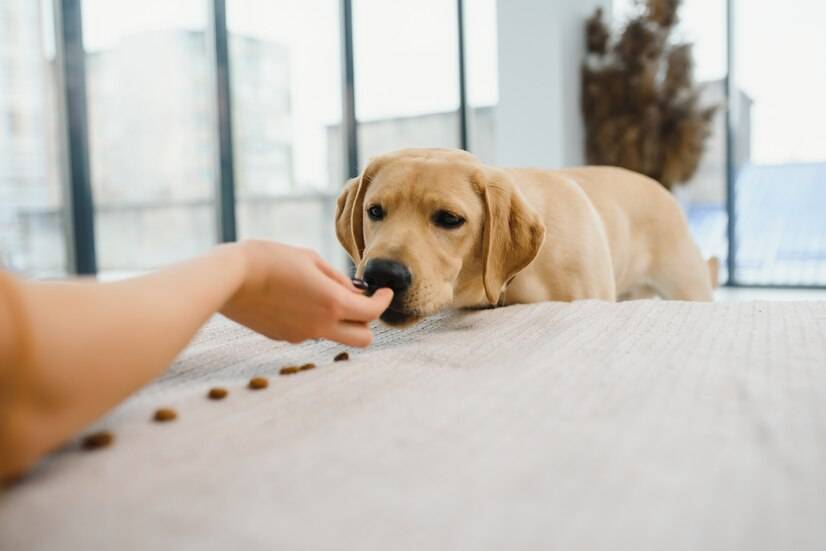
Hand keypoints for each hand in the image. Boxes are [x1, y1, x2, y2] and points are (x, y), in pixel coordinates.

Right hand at [219, 240, 392, 346]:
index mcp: (333, 304)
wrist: (230, 279)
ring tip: (319, 293)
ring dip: (338, 319)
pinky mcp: (283, 337)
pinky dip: (312, 319)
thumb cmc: (270, 260)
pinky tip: (295, 299)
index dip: (384, 301)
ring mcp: (301, 335)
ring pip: (334, 335)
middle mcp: (321, 326)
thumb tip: (354, 290)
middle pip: (362, 339)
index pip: (373, 313)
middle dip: (367, 322)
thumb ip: (338, 278)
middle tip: (360, 301)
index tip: (384, 292)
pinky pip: (309, 331)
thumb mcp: (310, 259)